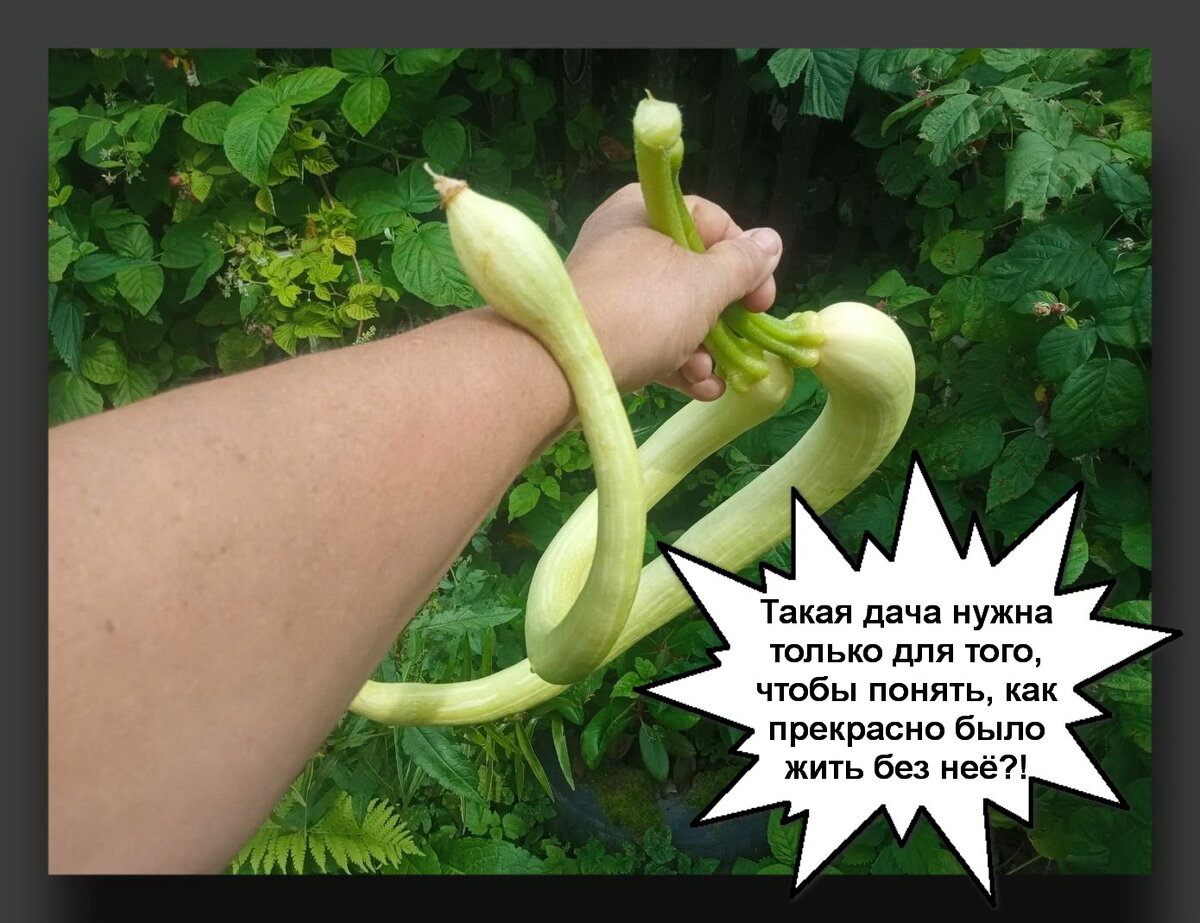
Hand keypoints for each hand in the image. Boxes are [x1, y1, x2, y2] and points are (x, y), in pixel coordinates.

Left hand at [564, 183, 783, 400]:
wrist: (562, 367)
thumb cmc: (640, 310)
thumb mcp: (704, 283)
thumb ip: (742, 264)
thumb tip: (770, 241)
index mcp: (644, 211)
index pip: (711, 221)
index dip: (744, 258)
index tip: (761, 296)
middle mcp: (624, 244)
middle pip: (694, 274)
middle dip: (724, 315)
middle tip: (744, 340)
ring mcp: (610, 292)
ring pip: (674, 314)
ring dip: (704, 349)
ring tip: (711, 375)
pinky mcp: (602, 334)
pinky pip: (651, 342)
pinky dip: (678, 364)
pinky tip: (701, 389)